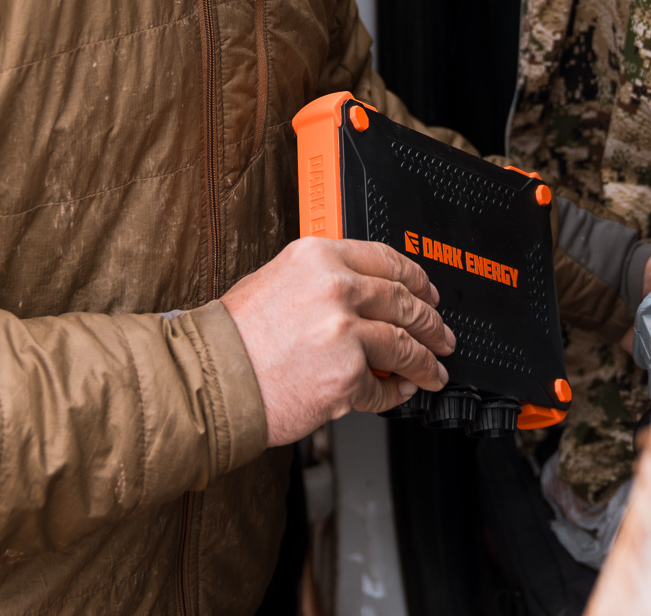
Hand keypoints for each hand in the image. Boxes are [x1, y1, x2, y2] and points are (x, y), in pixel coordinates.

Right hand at [222, 237, 456, 446]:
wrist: (210, 380)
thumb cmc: (232, 338)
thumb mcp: (275, 281)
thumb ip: (321, 281)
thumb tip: (362, 295)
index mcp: (318, 256)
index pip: (386, 260)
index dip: (416, 279)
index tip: (427, 292)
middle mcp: (335, 287)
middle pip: (403, 302)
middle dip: (430, 322)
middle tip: (440, 334)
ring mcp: (344, 332)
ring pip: (404, 345)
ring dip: (425, 361)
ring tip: (432, 370)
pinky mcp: (346, 376)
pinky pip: (382, 387)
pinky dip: (394, 393)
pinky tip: (397, 393)